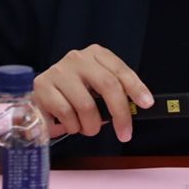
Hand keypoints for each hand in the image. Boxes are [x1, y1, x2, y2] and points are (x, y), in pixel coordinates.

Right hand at [31, 44, 154, 142]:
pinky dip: (73, 126)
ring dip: (91, 126)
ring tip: (88, 128)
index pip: (120, 70)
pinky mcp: (42, 86)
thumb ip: (117, 91)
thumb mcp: (99, 86)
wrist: (44, 93)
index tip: (146, 104)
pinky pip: (66, 113)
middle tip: (124, 133)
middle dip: (120, 114)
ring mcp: (58, 71)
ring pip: (86, 105)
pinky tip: (71, 124)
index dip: (135, 87)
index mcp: (96, 54)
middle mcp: (77, 58)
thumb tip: (140, 106)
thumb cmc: (76, 91)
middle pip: (107, 85)